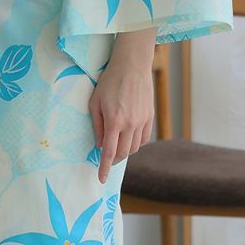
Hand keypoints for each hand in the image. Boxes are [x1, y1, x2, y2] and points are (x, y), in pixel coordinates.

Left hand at [89, 46, 154, 184]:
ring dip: (124, 152)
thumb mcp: (95, 102)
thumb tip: (99, 145)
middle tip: (106, 159)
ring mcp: (142, 121)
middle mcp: (130, 124)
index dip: (104, 168)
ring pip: (134, 147)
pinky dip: (136, 144)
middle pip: (122, 153)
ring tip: (117, 147)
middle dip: (113, 160)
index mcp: (114, 122)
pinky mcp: (150, 117)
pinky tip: (129, 140)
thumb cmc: (109, 82)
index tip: (101, 179)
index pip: (108, 152)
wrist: (132, 66)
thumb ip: (97, 125)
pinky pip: (144, 139)